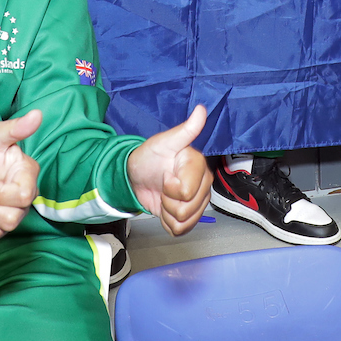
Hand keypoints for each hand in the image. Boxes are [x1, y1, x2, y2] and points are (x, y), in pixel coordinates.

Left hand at [128, 105, 210, 235]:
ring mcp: (198, 202)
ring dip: (167, 211)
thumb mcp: (163, 142)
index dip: (170, 186)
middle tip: (163, 185)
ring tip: (164, 195)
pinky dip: (167, 222)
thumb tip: (201, 110)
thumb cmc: (149, 157)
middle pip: (185, 209)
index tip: (165, 174)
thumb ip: (185, 130)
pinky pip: (180, 230)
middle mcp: (203, 185)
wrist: (136, 176)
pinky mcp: (189, 216)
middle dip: (168, 200)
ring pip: (183, 221)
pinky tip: (165, 207)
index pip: (186, 191)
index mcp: (199, 167)